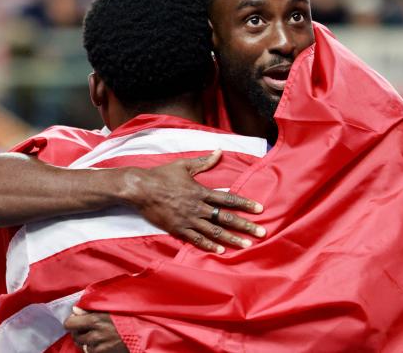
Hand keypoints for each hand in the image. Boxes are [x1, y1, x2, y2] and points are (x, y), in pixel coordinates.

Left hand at [65, 307, 128, 352]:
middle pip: (75, 335)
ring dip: (85, 340)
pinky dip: (93, 347)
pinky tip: (101, 341)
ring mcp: (98, 347)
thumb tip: (75, 309)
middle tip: (86, 326)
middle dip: (79, 331)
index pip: (70, 323)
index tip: (77, 318)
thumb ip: (91, 308)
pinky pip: (90, 352)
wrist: (143, 332)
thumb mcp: (110, 307)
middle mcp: (94, 335)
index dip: (72, 320)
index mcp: (95, 320)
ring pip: (82, 345)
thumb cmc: (129, 316)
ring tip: (95, 334)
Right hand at [119, 150, 265, 252]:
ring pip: (214, 231)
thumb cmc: (162, 175)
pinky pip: (196, 239)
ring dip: (231, 239)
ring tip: (246, 245)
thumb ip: (204, 162)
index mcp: (201, 191)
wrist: (141, 189)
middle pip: (226, 218)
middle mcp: (198, 207)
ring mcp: (188, 220)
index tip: (260, 209)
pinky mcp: (178, 229)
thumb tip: (219, 151)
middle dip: (245, 225)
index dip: (245, 203)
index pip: (228, 199)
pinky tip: (221, 250)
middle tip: (261, 232)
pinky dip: (209, 245)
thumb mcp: (184, 166)